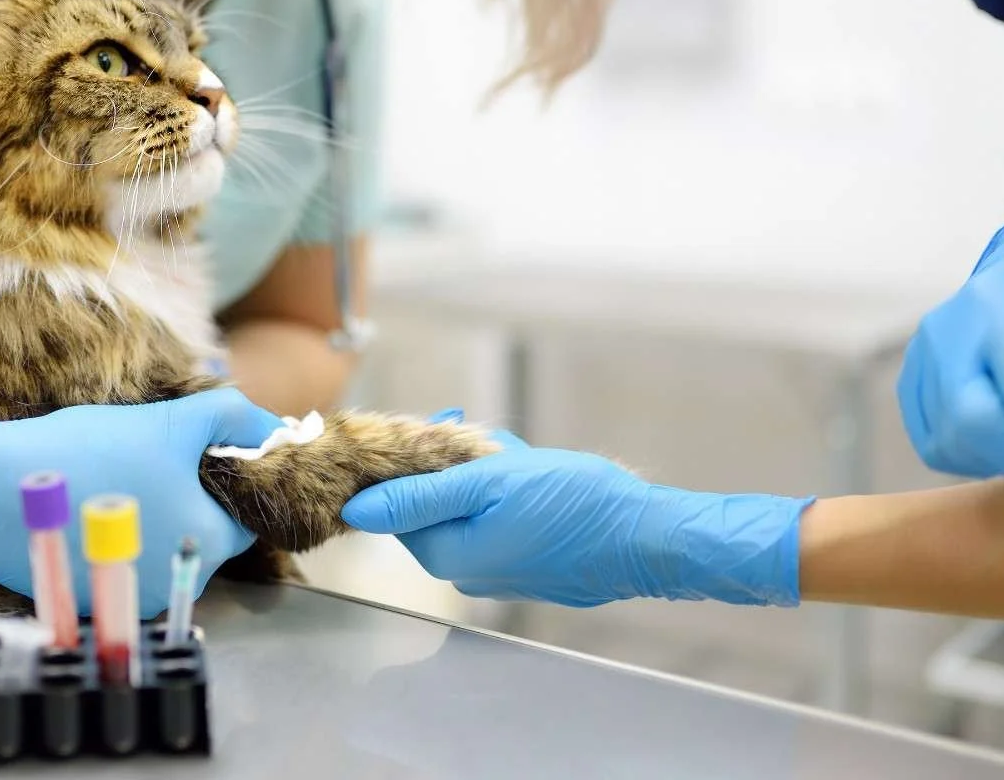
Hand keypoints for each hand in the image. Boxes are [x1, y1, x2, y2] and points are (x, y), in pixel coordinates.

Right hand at [0, 388, 281, 616]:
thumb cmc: (85, 453)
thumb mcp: (170, 421)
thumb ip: (231, 419)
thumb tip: (274, 428)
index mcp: (204, 545)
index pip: (246, 517)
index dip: (229, 480)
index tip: (198, 453)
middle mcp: (174, 584)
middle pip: (204, 534)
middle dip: (188, 497)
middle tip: (149, 457)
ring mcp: (128, 598)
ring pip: (161, 547)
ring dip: (150, 514)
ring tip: (113, 476)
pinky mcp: (88, 601)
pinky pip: (120, 563)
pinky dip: (112, 536)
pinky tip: (85, 502)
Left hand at [341, 435, 813, 607]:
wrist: (646, 538)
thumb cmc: (574, 504)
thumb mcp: (489, 483)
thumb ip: (418, 496)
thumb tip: (357, 508)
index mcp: (447, 554)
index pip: (392, 509)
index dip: (405, 464)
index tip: (428, 431)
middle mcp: (466, 573)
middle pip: (431, 506)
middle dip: (452, 465)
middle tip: (483, 440)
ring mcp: (499, 572)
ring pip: (468, 507)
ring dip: (482, 474)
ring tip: (516, 457)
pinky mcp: (527, 565)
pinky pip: (496, 520)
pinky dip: (506, 493)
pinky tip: (533, 475)